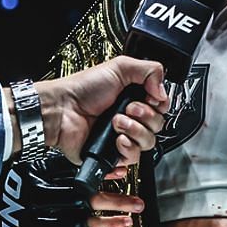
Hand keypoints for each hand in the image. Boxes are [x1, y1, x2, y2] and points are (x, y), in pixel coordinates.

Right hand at [0, 155, 144, 226]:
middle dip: (114, 205)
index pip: (76, 186)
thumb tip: (114, 169)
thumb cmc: (20, 193)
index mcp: (32, 187)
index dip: (103, 184)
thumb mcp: (38, 172)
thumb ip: (72, 169)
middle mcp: (31, 211)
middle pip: (82, 207)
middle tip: (137, 205)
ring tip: (126, 223)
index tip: (126, 180)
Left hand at [28, 56, 169, 164]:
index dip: (159, 105)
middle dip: (145, 117)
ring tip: (116, 123)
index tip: (148, 98)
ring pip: (148, 143)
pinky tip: (117, 141)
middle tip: (127, 109)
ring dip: (135, 131)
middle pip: (159, 126)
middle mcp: (131, 119)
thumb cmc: (83, 89)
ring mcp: (122, 137)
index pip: (162, 108)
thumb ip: (150, 70)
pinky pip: (133, 160)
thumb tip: (163, 91)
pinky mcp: (112, 155)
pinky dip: (127, 150)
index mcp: (135, 99)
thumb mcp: (120, 67)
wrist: (62, 109)